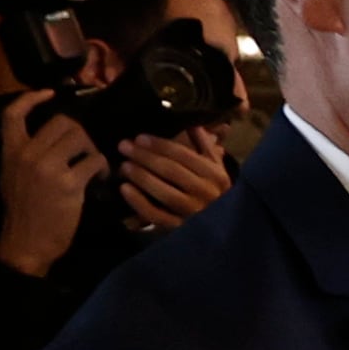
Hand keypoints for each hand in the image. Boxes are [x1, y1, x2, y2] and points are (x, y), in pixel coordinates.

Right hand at [0, 90, 106, 276]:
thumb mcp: (13, 176)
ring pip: (80, 137)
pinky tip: (102, 178)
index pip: (13, 114)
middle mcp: (27, 154)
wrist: (26, 243)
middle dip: (79, 133)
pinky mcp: (69, 184)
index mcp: (11, 151)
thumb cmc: (23, 211)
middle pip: (62, 122)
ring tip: (94, 165)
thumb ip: (25, 154)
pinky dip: (103, 167)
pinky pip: (95, 161)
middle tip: (85, 149)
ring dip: (93, 149)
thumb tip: (50, 138)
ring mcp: (48, 168)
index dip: (31, 98)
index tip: (48, 93)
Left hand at [118, 127, 232, 228]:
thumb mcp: (215, 166)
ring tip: (124, 165)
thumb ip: (203, 144)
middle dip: (145, 157)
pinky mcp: (179, 228)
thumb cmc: (215, 190)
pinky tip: (125, 189)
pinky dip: (139, 202)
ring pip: (164, 193)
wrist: (224, 225)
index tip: (140, 137)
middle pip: (171, 171)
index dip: (160, 145)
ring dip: (141, 177)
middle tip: (124, 146)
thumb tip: (191, 121)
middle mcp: (205, 193)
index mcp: (214, 174)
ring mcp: (193, 212)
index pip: (184, 155)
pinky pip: (156, 215)